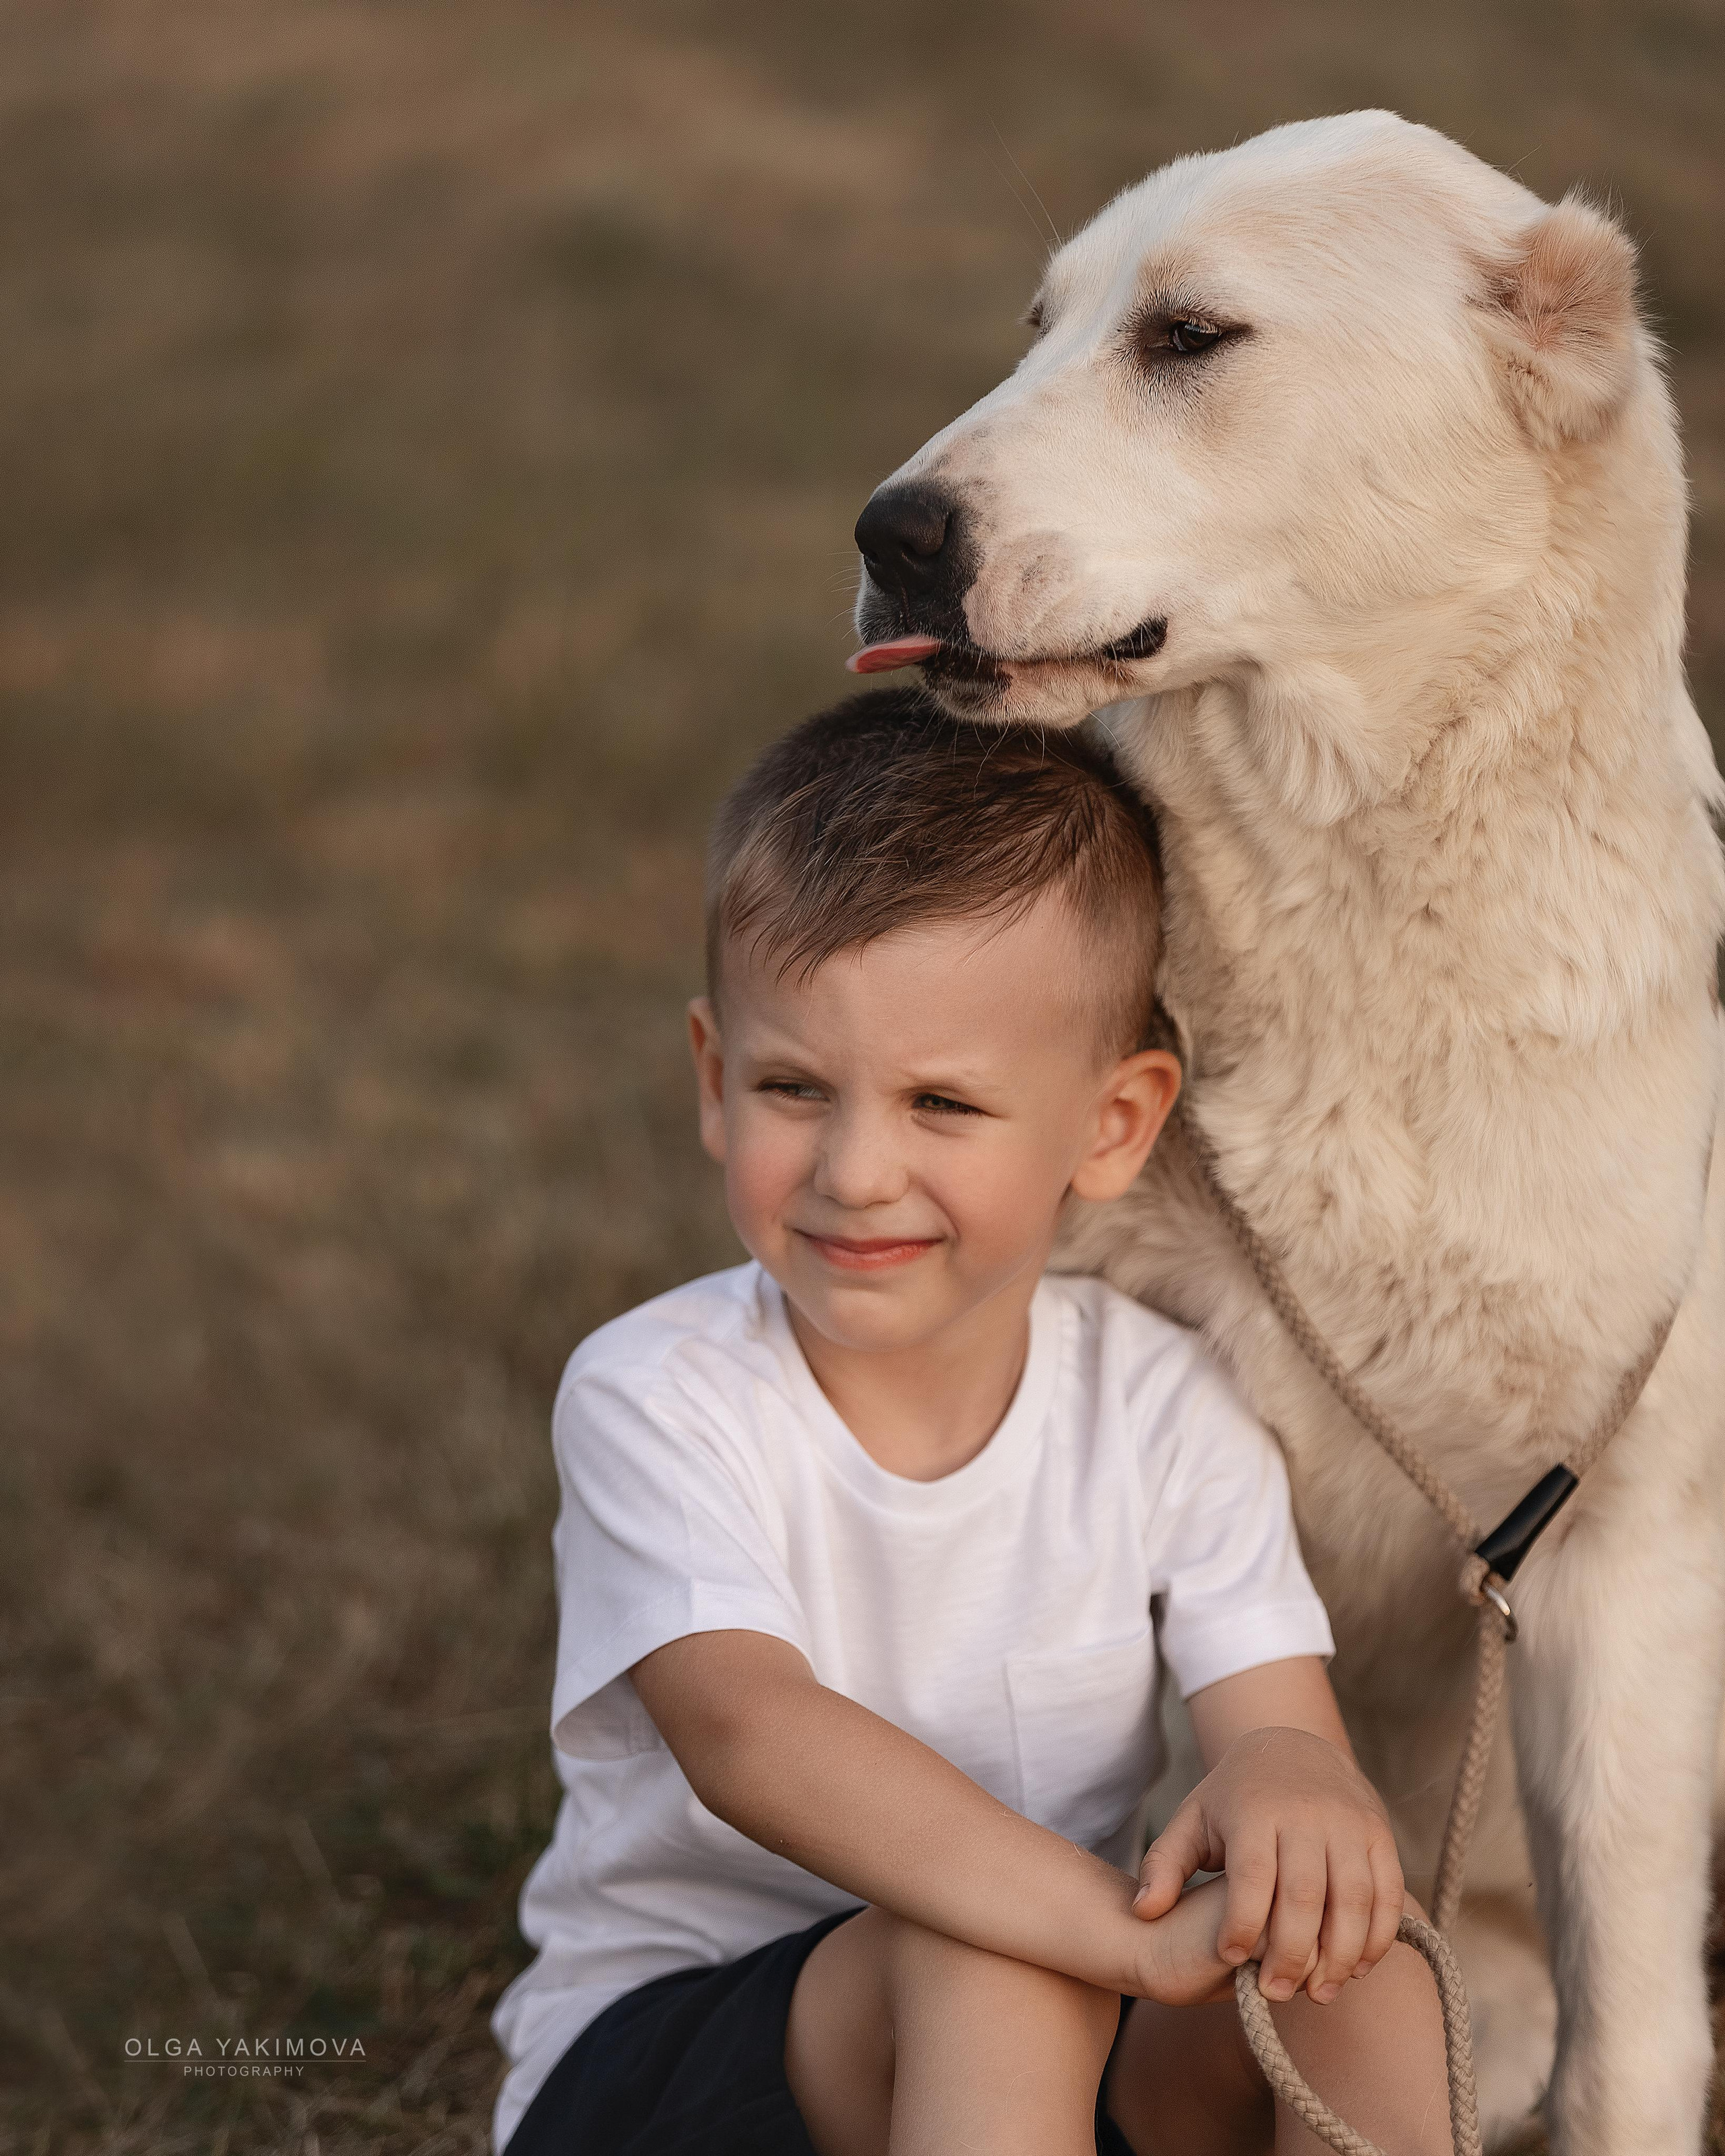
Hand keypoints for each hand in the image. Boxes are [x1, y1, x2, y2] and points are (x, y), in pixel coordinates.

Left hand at [1132, 1726, 1403, 2004]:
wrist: (1294, 1744)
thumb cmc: (1235, 1798)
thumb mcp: (1192, 1819)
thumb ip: (1165, 1864)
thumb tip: (1143, 1912)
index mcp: (1256, 1810)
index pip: (1252, 1875)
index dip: (1241, 1923)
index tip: (1228, 1959)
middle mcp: (1307, 1814)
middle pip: (1305, 1894)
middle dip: (1291, 1953)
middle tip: (1275, 1994)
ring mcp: (1349, 1823)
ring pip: (1353, 1899)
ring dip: (1340, 1955)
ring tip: (1318, 1994)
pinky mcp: (1380, 1834)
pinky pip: (1388, 1893)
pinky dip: (1377, 1937)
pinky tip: (1355, 1968)